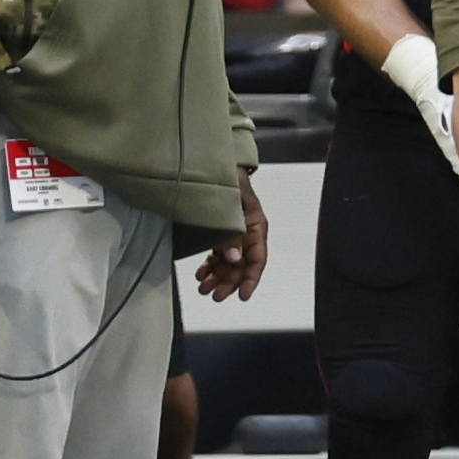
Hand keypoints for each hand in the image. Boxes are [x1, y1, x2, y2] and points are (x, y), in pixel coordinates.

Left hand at [194, 169, 268, 301]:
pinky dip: (210, 266)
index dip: (251, 279)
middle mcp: (247, 231)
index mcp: (256, 225)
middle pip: (241, 264)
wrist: (211, 162)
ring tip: (203, 288)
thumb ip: (232, 234)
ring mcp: (233, 231)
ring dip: (218, 276)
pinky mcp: (220, 229)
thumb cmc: (227, 179)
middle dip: (229, 281)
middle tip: (215, 295)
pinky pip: (218, 253)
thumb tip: (234, 258)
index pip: (257, 259)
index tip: (243, 295)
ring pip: (229, 261)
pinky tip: (201, 273)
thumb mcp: (232, 206)